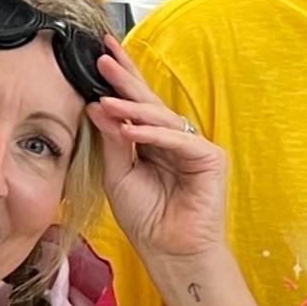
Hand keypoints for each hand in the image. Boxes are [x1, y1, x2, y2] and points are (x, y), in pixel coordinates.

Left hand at [87, 43, 229, 270]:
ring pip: (160, 118)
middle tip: (104, 56)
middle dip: (126, 78)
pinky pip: (177, 139)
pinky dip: (153, 134)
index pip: (134, 104)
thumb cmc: (146, 219)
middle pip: (149, 102)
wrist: (170, 252)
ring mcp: (193, 146)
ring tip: (106, 100)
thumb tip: (97, 106)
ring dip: (132, 108)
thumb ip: (111, 141)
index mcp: (152, 141)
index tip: (100, 53)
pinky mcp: (209, 158)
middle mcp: (174, 139)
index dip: (119, 79)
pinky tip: (132, 129)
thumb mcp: (117, 176)